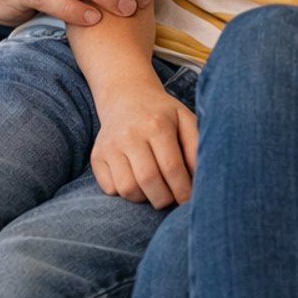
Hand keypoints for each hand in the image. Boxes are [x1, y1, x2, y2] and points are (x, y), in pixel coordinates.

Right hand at [90, 82, 198, 208]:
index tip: (188, 200)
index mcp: (157, 125)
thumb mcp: (185, 120)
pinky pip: (111, 189)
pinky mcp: (97, 157)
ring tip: (156, 191)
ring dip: (145, 198)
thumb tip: (200, 176)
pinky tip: (137, 183)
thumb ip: (195, 145)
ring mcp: (110, 146)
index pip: (171, 166)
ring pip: (127, 188)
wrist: (127, 97)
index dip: (182, 189)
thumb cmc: (163, 114)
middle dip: (164, 198)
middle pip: (148, 180)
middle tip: (172, 199)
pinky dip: (126, 193)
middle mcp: (130, 135)